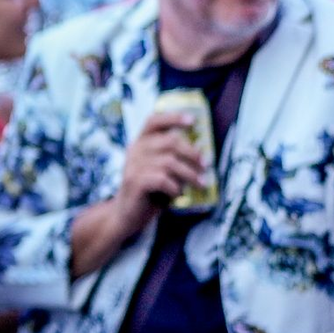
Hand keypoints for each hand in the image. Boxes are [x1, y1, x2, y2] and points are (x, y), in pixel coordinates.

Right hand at [111, 110, 205, 238]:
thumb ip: (173, 159)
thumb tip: (202, 155)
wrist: (127, 214)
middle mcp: (135, 151)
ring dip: (190, 174)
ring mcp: (133, 166)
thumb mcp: (160, 170)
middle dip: (193, 153)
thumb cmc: (150, 191)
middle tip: (206, 165)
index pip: (153, 121)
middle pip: (169, 142)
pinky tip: (178, 194)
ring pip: (169, 162)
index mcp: (140, 143)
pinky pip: (162, 179)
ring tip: (200, 184)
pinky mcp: (135, 182)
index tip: (192, 121)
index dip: (173, 118)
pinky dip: (175, 187)